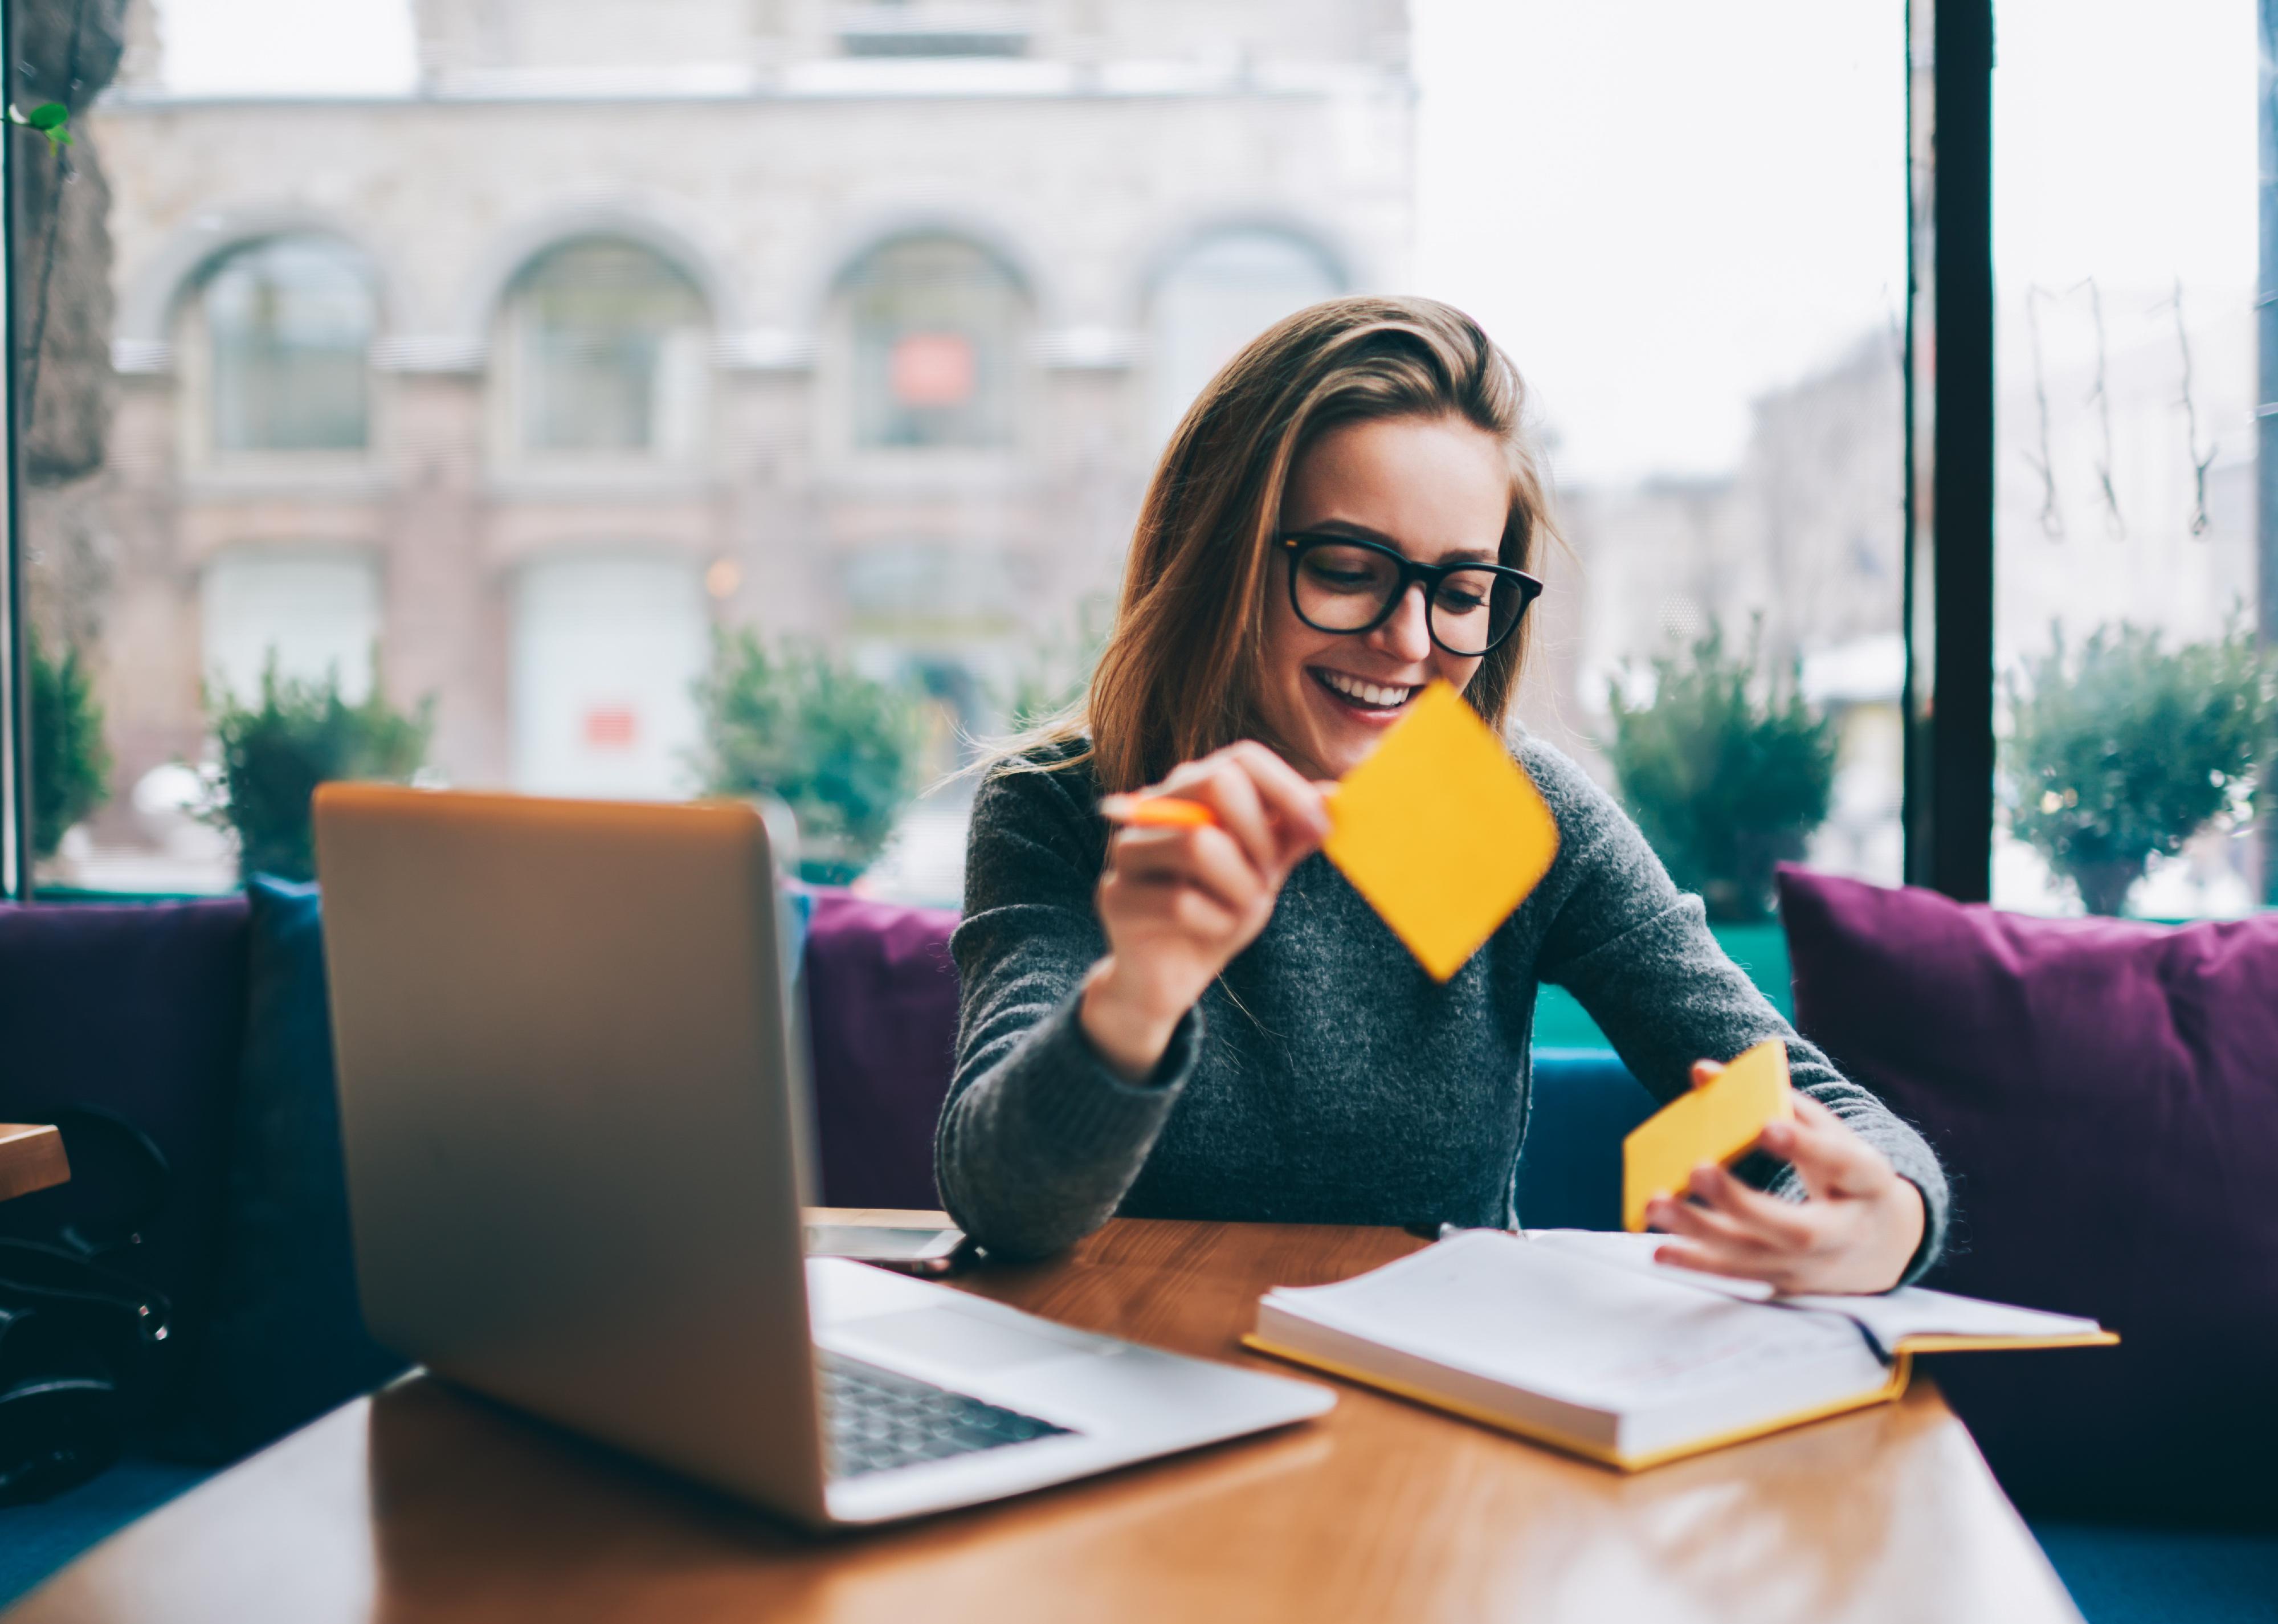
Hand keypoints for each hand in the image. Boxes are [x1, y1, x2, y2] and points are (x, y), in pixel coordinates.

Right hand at [1081, 742, 1329, 1080]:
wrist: (1170, 975)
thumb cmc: (1218, 912)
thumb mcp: (1265, 871)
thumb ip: (1291, 834)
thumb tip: (1332, 793)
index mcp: (1193, 790)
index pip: (1242, 757)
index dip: (1289, 789)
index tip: (1322, 828)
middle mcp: (1154, 806)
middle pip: (1216, 783)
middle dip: (1260, 835)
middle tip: (1267, 876)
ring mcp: (1128, 849)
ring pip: (1199, 844)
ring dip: (1240, 887)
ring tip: (1241, 909)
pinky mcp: (1116, 896)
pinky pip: (1181, 902)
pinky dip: (1215, 922)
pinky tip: (1212, 931)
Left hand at [1645, 1061, 1926, 1294]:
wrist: (1882, 1242)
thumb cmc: (1843, 1172)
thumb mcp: (1827, 1132)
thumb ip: (1772, 1098)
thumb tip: (1702, 1072)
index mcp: (1866, 1181)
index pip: (1841, 1164)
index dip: (1806, 1146)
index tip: (1766, 1126)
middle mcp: (1844, 1233)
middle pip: (1795, 1229)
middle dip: (1742, 1202)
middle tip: (1697, 1170)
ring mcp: (1814, 1267)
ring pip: (1756, 1258)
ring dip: (1701, 1234)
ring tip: (1656, 1204)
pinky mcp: (1786, 1284)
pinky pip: (1739, 1278)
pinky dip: (1697, 1265)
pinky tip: (1659, 1250)